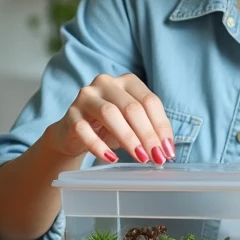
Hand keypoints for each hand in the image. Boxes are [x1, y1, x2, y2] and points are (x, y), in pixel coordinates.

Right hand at [47, 73, 174, 164]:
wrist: (74, 134)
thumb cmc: (109, 128)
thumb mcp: (132, 124)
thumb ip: (149, 129)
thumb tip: (167, 149)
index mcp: (127, 81)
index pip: (149, 101)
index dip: (161, 126)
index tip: (168, 150)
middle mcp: (106, 83)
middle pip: (132, 107)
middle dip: (148, 135)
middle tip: (156, 157)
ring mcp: (86, 97)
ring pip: (110, 113)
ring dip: (128, 138)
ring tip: (140, 157)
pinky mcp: (71, 114)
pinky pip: (85, 130)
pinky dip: (99, 146)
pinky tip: (111, 158)